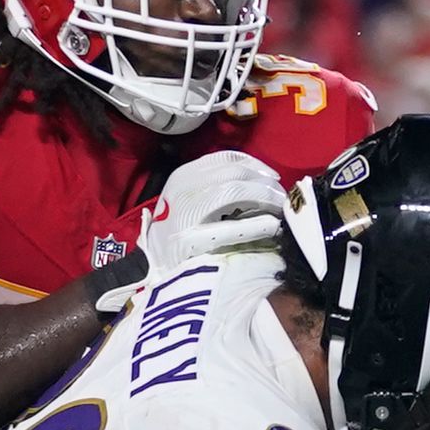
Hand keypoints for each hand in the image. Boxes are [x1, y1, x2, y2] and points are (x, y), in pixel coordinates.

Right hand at [95, 151, 289, 313]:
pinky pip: (232, 229)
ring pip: (236, 192)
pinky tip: (273, 227)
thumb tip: (254, 180)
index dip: (255, 166)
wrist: (148, 269)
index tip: (272, 177)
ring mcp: (186, 215)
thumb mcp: (185, 200)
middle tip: (282, 197)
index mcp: (184, 177)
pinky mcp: (192, 242)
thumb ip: (212, 186)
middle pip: (236, 174)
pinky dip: (257, 225)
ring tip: (280, 210)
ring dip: (265, 198)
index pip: (227, 159)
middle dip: (265, 183)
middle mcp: (184, 190)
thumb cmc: (174, 234)